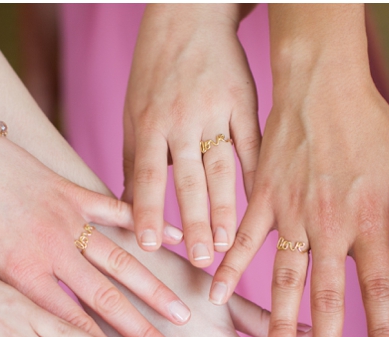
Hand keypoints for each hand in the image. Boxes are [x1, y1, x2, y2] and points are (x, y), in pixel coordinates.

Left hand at [0, 136, 191, 336]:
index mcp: (19, 277)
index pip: (71, 328)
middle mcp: (50, 252)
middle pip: (107, 301)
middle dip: (143, 332)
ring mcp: (66, 219)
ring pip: (122, 260)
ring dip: (156, 289)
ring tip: (185, 312)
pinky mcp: (71, 190)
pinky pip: (117, 210)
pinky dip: (147, 225)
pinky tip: (176, 241)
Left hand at [123, 4, 259, 263]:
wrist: (189, 15)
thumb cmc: (154, 70)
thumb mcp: (134, 110)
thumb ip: (133, 159)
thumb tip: (125, 208)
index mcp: (148, 123)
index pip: (144, 176)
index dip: (147, 211)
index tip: (150, 246)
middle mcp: (180, 119)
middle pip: (187, 180)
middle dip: (194, 223)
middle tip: (201, 261)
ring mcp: (214, 111)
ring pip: (221, 167)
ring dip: (227, 209)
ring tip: (230, 245)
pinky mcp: (244, 102)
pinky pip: (252, 145)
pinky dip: (257, 176)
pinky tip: (263, 205)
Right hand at [211, 56, 388, 336]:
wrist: (320, 82)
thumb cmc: (368, 121)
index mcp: (367, 219)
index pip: (378, 284)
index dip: (383, 326)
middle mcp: (329, 225)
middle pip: (329, 295)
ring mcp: (291, 214)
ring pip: (286, 279)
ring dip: (281, 321)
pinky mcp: (262, 200)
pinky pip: (243, 240)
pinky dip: (230, 268)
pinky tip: (216, 297)